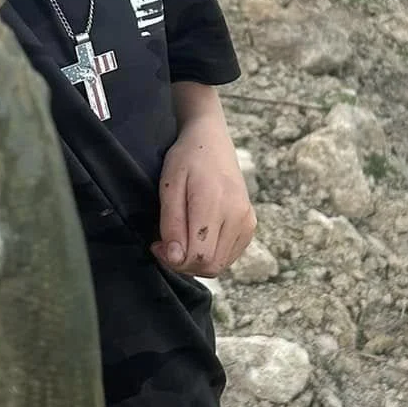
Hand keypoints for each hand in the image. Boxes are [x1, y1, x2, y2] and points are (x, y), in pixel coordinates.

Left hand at [154, 106, 255, 278]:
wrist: (212, 140)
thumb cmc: (186, 159)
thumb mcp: (169, 186)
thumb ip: (171, 224)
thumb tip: (176, 258)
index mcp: (216, 204)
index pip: (199, 256)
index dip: (174, 260)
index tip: (157, 245)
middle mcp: (238, 216)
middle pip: (210, 265)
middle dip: (183, 264)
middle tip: (165, 245)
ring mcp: (247, 221)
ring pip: (220, 264)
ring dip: (196, 261)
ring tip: (180, 239)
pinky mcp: (250, 225)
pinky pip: (228, 256)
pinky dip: (210, 255)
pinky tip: (196, 238)